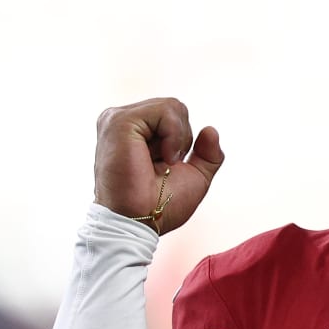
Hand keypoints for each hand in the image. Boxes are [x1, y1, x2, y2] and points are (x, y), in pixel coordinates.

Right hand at [93, 97, 224, 233]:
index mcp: (134, 130)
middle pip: (175, 107)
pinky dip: (173, 137)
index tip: (165, 166)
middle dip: (181, 139)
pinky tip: (159, 158)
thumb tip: (211, 129)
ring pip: (171, 107)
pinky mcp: (119, 122)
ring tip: (159, 162)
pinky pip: (164, 111)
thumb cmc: (161, 206)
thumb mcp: (194, 177)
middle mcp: (122, 121)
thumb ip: (206, 154)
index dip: (182, 142)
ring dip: (178, 140)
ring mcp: (117, 119)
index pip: (173, 114)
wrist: (140, 222)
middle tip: (162, 165)